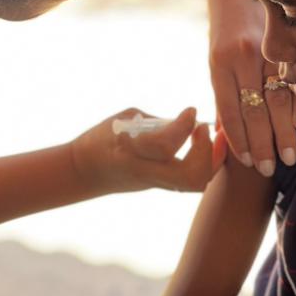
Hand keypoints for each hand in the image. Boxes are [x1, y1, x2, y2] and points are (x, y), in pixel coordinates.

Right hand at [70, 107, 225, 194]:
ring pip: (196, 183)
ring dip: (211, 159)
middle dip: (207, 151)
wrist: (84, 172)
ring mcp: (154, 183)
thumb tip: (186, 122)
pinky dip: (206, 163)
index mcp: (129, 153)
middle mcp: (145, 173)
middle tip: (204, 129)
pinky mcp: (161, 186)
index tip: (190, 110)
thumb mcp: (124, 120)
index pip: (164, 145)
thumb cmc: (101, 138)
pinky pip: (192, 180)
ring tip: (208, 136)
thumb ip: (156, 122)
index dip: (184, 126)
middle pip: (190, 176)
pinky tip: (204, 145)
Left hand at [208, 0, 295, 174]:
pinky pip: (295, 80)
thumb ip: (225, 95)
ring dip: (284, 132)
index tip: (248, 162)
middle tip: (270, 169)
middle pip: (255, 111)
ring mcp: (266, 50)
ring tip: (289, 156)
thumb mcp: (215, 62)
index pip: (230, 111)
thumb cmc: (224, 33)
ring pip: (278, 99)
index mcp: (219, 65)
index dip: (238, 139)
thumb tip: (228, 136)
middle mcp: (242, 58)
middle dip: (263, 144)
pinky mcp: (285, 44)